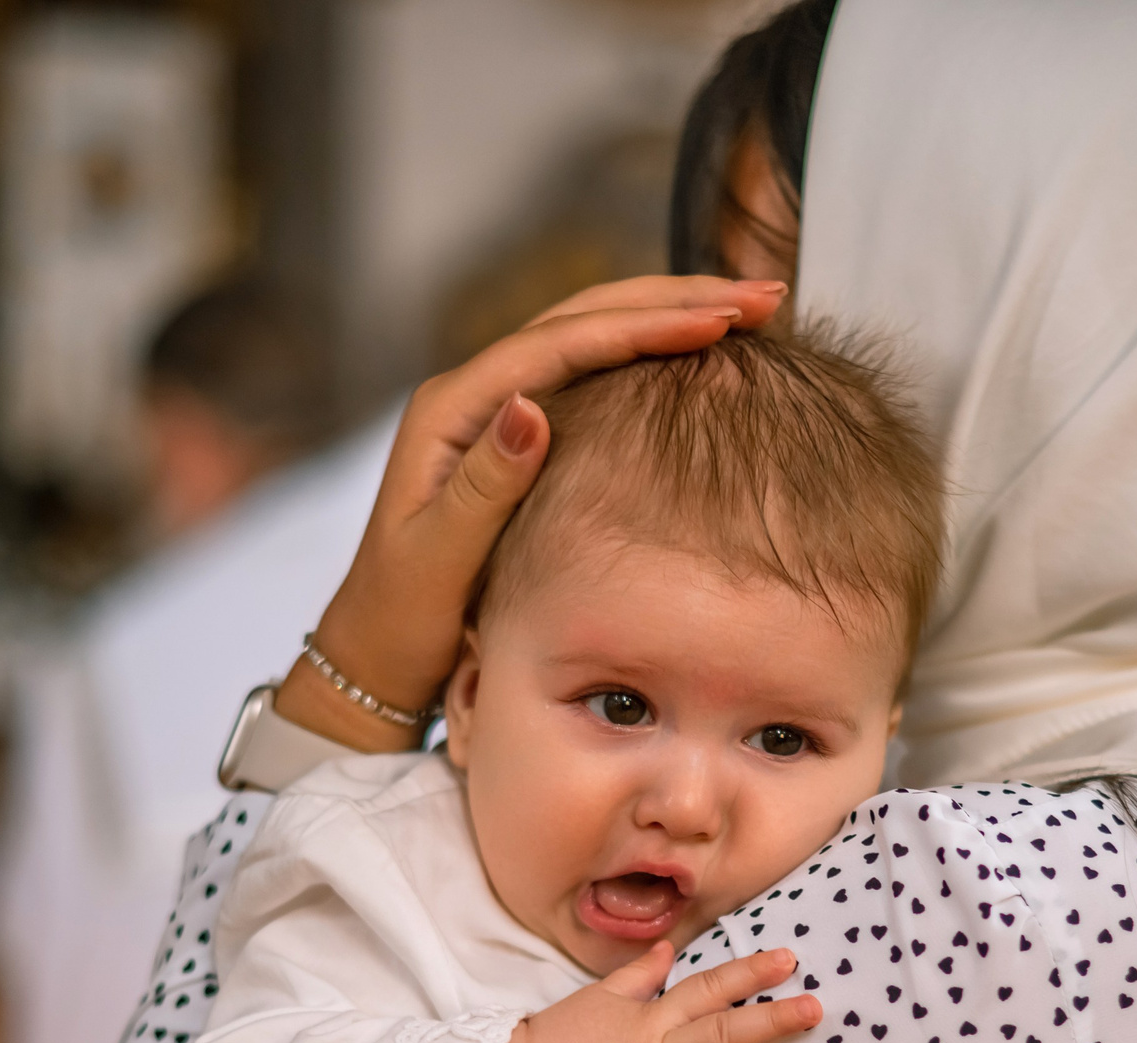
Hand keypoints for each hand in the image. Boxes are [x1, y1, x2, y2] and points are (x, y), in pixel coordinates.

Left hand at [279, 276, 790, 751]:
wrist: (375, 654)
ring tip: (745, 309)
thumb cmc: (402, 618)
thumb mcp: (438, 559)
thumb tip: (531, 407)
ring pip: (592, 336)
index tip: (720, 318)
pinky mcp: (518, 435)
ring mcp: (497, 411)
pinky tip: (698, 353)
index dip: (644, 325)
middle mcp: (474, 394)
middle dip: (674, 300)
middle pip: (585, 318)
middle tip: (761, 295)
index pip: (562, 343)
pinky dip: (650, 354)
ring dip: (668, 315)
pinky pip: (592, 373)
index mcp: (452, 409)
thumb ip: (484, 484)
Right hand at [477, 943, 826, 1042]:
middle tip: (818, 1010)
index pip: (707, 990)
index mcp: (652, 1022)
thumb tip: (667, 949)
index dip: (747, 972)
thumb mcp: (597, 998)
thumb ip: (638, 975)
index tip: (789, 960)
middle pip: (724, 1036)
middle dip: (772, 1021)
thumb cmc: (553, 1042)